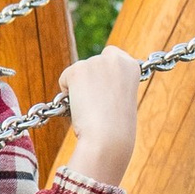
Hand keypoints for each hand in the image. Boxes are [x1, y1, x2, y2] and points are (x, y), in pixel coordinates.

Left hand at [57, 45, 138, 193]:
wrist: (109, 138)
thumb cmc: (117, 128)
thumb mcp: (121, 98)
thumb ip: (111, 83)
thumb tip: (90, 82)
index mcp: (130, 64)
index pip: (111, 55)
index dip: (103, 73)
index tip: (105, 90)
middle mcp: (114, 58)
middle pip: (92, 63)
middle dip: (89, 80)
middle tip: (97, 105)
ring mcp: (94, 61)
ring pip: (78, 73)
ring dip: (79, 90)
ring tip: (92, 110)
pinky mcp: (77, 69)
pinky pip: (64, 79)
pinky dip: (67, 95)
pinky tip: (81, 107)